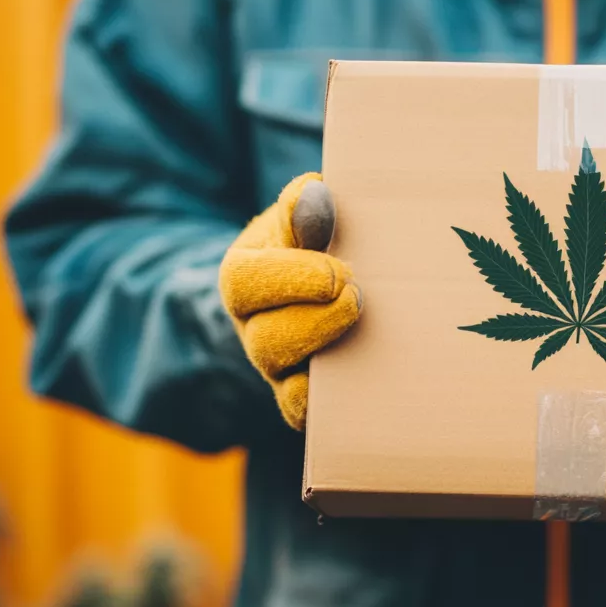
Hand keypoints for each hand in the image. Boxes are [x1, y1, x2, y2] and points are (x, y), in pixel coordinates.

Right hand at [219, 173, 361, 428]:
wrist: (318, 285)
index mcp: (244, 279)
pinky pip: (300, 412)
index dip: (290, 279)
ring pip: (285, 377)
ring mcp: (276, 367)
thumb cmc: (312, 244)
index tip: (338, 273)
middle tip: (357, 296)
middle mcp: (253, 328)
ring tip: (361, 323)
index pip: (244, 282)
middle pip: (266, 339)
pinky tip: (356, 385)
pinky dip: (320, 404)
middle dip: (316, 321)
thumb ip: (304, 207)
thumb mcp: (300, 218)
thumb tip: (314, 193)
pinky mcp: (299, 395)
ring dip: (326, 352)